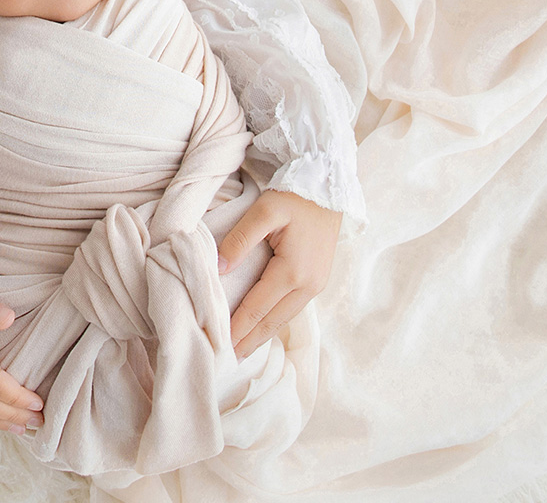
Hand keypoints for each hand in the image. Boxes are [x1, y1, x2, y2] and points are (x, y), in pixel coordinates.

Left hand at [218, 189, 340, 357]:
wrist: (328, 187)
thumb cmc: (293, 197)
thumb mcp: (264, 211)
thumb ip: (239, 240)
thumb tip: (218, 269)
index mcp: (293, 271)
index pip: (257, 307)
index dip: (237, 327)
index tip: (219, 344)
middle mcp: (308, 285)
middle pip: (272, 321)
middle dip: (249, 340)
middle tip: (226, 360)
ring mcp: (316, 285)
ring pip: (284, 318)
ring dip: (262, 335)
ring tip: (241, 350)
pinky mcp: (317, 281)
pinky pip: (292, 309)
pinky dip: (275, 322)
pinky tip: (263, 328)